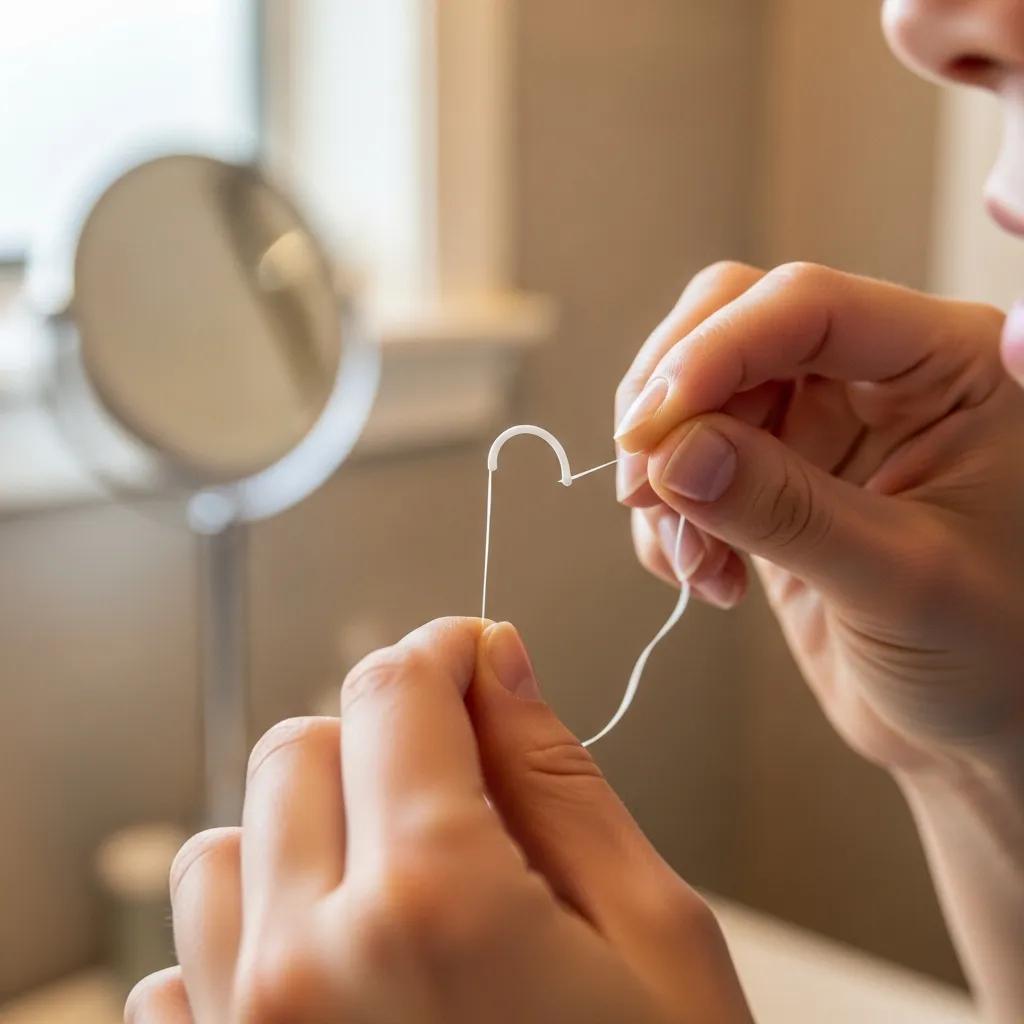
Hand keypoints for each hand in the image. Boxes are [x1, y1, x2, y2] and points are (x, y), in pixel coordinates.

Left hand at [126, 618, 752, 1022]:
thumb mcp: (654, 936)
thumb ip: (557, 779)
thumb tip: (501, 665)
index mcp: (432, 905)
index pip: (395, 691)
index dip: (443, 652)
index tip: (474, 657)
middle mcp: (304, 966)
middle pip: (303, 746)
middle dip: (383, 737)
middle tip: (459, 783)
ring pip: (227, 842)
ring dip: (307, 833)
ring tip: (396, 887)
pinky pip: (182, 964)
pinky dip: (254, 935)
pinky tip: (339, 976)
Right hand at [616, 261, 1023, 776]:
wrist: (982, 726)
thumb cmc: (997, 653)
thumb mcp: (902, 582)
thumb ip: (787, 510)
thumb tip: (672, 454)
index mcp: (949, 364)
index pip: (808, 308)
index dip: (714, 353)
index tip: (648, 431)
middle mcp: (879, 376)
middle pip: (732, 324)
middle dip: (673, 404)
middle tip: (643, 490)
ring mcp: (821, 425)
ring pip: (697, 396)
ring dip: (665, 474)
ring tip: (691, 562)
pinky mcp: (776, 478)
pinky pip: (688, 462)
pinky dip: (670, 515)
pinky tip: (706, 577)